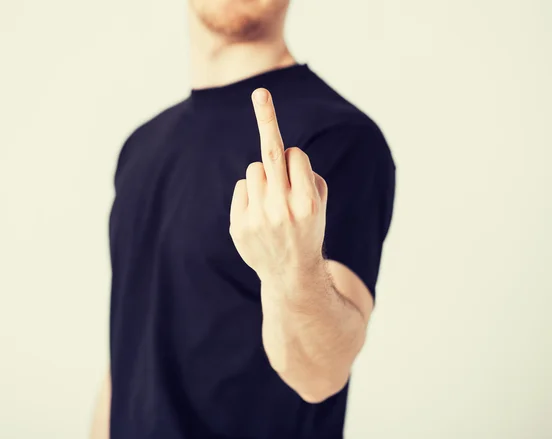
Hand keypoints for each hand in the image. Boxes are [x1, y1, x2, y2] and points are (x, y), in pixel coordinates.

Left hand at [229, 88, 328, 280]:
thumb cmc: (308, 227)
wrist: (291, 273)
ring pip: (254, 169)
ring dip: (264, 177)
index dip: (295, 159)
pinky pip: (242, 187)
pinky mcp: (239, 226)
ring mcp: (258, 219)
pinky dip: (251, 193)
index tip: (290, 152)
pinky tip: (260, 214)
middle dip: (267, 118)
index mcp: (307, 202)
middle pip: (270, 152)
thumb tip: (281, 151)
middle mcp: (282, 209)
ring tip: (273, 203)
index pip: (295, 154)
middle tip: (260, 92)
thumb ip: (307, 174)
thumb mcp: (320, 202)